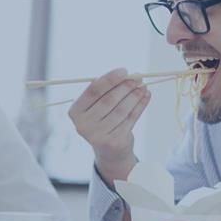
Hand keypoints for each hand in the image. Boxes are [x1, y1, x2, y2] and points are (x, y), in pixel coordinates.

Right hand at [68, 68, 150, 186]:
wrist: (108, 149)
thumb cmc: (102, 119)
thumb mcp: (98, 105)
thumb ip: (108, 91)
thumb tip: (130, 76)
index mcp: (75, 112)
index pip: (93, 91)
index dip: (109, 79)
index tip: (124, 71)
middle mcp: (83, 125)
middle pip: (108, 100)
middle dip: (125, 87)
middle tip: (138, 78)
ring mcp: (97, 135)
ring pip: (121, 110)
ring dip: (134, 96)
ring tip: (143, 86)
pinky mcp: (113, 142)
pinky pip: (130, 120)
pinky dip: (140, 106)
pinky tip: (146, 97)